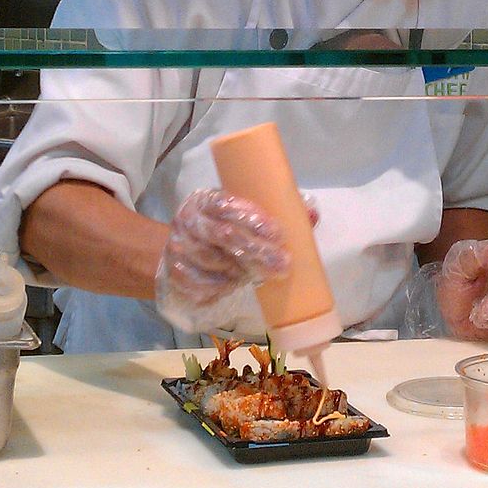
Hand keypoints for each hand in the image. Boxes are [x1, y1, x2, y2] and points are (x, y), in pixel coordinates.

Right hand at [153, 189, 313, 334]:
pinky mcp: (175, 274)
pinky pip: (201, 285)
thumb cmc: (222, 228)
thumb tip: (312, 215)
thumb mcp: (243, 214)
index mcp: (205, 200)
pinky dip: (221, 287)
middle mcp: (188, 221)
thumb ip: (278, 211)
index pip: (226, 204)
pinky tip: (234, 285)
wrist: (182, 248)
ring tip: (258, 275)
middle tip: (282, 265)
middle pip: (223, 235)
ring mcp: (178, 247)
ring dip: (240, 271)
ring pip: (213, 262)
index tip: (277, 233)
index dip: (252, 218)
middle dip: (257, 251)